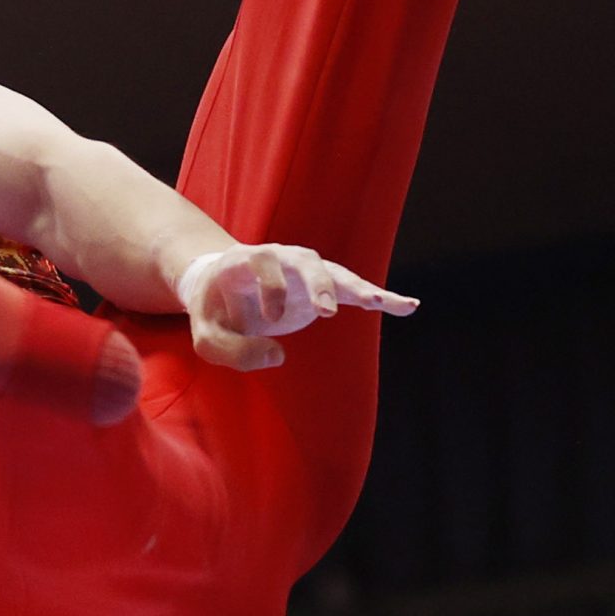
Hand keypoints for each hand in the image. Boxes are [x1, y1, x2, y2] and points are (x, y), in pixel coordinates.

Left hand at [177, 243, 417, 371]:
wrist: (220, 287)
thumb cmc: (214, 311)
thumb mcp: (206, 336)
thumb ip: (231, 351)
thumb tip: (277, 357)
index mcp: (246, 261)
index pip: (263, 261)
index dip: (270, 285)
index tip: (271, 316)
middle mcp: (280, 258)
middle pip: (305, 261)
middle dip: (318, 284)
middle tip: (326, 310)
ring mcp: (304, 270)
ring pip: (335, 273)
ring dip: (357, 288)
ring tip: (382, 304)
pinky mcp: (323, 286)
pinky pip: (355, 289)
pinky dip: (381, 297)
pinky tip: (408, 306)